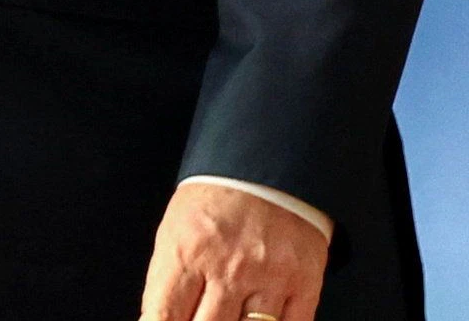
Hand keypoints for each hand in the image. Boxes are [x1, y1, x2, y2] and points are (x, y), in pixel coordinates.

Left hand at [140, 184, 326, 320]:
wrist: (268, 164)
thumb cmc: (215, 199)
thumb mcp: (174, 232)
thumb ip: (166, 284)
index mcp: (188, 253)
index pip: (164, 318)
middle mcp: (229, 268)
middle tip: (201, 318)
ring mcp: (270, 278)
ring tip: (229, 317)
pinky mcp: (304, 283)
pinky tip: (258, 320)